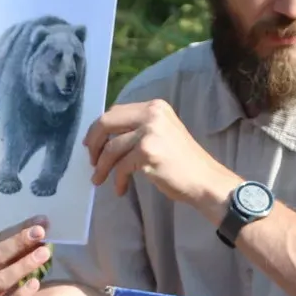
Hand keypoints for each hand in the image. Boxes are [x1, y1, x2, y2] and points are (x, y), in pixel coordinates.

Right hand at [0, 217, 51, 295]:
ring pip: (0, 280)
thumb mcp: (2, 270)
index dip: (19, 230)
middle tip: (42, 233)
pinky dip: (21, 295)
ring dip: (23, 265)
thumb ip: (17, 252)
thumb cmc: (0, 294)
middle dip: (19, 242)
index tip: (42, 221)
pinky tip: (36, 284)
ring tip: (44, 254)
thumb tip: (41, 227)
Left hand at [85, 100, 240, 219]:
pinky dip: (117, 179)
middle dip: (94, 143)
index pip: (116, 112)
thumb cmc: (183, 162)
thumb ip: (138, 129)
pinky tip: (120, 189)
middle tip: (91, 160)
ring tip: (99, 179)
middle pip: (106, 123)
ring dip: (102, 166)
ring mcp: (150, 132)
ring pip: (111, 148)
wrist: (205, 181)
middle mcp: (152, 114)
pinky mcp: (147, 152)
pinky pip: (120, 166)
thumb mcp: (162, 134)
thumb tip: (104, 137)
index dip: (99, 128)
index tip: (93, 144)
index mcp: (155, 107)